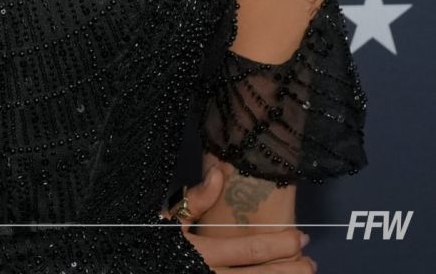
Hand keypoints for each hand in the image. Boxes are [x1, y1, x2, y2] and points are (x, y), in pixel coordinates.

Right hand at [159, 167, 316, 271]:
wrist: (127, 266)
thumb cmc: (147, 243)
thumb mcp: (168, 219)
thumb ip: (195, 200)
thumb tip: (220, 174)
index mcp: (201, 254)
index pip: (248, 249)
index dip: (278, 244)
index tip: (301, 238)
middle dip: (289, 271)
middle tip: (311, 263)